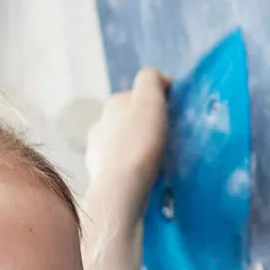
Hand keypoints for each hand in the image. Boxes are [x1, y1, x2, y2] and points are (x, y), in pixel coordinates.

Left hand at [84, 67, 169, 221]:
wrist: (121, 189)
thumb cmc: (139, 142)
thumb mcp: (150, 99)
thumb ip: (151, 79)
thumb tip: (158, 80)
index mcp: (113, 103)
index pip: (140, 96)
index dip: (159, 104)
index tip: (174, 119)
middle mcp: (99, 124)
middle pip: (129, 121)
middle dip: (145, 128)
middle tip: (166, 143)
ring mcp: (95, 152)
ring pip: (122, 145)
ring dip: (136, 150)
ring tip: (155, 165)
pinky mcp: (97, 177)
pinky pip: (118, 169)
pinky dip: (128, 170)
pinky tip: (141, 180)